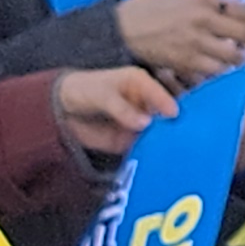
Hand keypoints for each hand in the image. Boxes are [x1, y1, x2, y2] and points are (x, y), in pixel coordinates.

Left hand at [56, 67, 181, 154]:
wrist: (63, 109)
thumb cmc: (84, 90)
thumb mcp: (102, 96)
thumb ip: (122, 109)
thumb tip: (145, 123)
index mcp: (141, 83)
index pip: (159, 93)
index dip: (167, 104)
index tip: (174, 116)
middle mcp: (145, 103)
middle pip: (165, 115)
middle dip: (173, 126)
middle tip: (181, 137)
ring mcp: (140, 123)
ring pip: (158, 133)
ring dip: (164, 143)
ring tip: (171, 152)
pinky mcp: (132, 140)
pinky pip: (144, 148)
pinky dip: (150, 155)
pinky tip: (157, 162)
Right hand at [114, 0, 244, 88]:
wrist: (123, 28)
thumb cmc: (150, 8)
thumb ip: (210, 1)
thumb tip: (237, 9)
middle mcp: (203, 19)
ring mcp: (195, 42)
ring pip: (234, 57)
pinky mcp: (186, 62)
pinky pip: (214, 72)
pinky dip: (226, 74)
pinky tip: (232, 74)